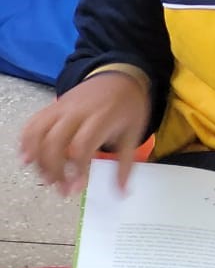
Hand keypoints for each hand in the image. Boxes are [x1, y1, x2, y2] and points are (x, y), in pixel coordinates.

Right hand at [20, 72, 150, 195]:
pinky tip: (28, 159)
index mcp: (102, 117)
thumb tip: (121, 193)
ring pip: (39, 132)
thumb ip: (125, 164)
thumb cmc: (128, 105)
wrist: (120, 73)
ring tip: (46, 178)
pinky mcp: (53, 105)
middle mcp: (78, 111)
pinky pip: (33, 122)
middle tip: (61, 188)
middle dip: (54, 169)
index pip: (83, 145)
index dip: (76, 169)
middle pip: (55, 141)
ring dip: (37, 158)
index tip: (76, 189)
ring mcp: (62, 106)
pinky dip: (26, 141)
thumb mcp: (134, 132)